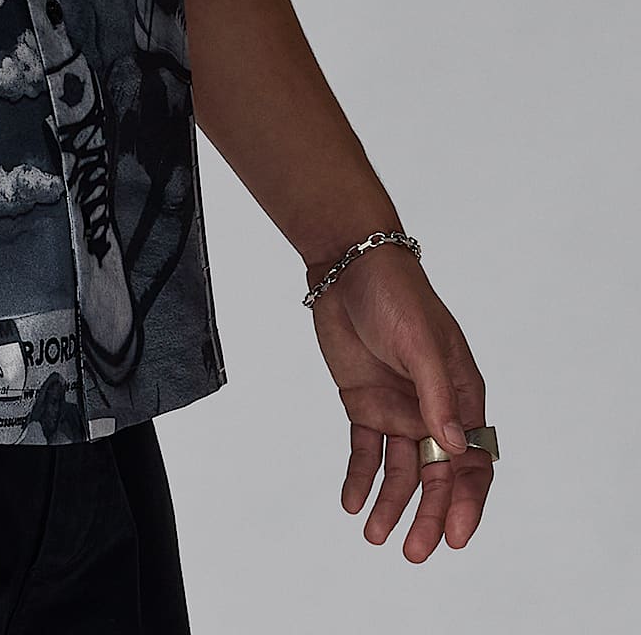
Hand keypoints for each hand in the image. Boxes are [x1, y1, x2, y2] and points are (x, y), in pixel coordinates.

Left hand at [306, 245, 494, 559]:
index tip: (453, 536)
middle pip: (436, 475)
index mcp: (460, 394)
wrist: (347, 265)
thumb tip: (454, 446)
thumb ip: (436, 395)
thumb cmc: (395, 295)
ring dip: (391, 504)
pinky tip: (351, 502)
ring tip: (375, 536)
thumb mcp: (419, 342)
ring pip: (400, 470)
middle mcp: (432, 409)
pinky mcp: (364, 403)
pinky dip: (359, 477)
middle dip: (428, 515)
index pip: (472, 461)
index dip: (466, 501)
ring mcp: (397, 408)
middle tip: (415, 553)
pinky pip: (364, 450)